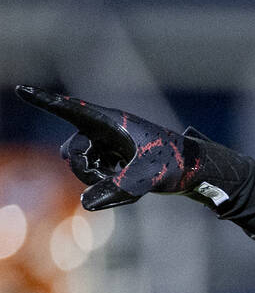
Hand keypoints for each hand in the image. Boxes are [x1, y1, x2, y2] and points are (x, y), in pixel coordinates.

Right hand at [14, 86, 244, 210]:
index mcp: (111, 122)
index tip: (22, 89)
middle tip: (114, 179)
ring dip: (99, 179)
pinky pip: (95, 176)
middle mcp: (104, 131)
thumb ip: (116, 189)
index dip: (45, 101)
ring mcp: (107, 145)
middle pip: (72, 152)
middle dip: (86, 171)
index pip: (72, 110)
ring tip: (129, 181)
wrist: (194, 170)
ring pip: (82, 167)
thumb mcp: (147, 178)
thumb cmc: (173, 164)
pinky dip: (107, 185)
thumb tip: (86, 204)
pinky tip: (131, 186)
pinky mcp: (111, 159)